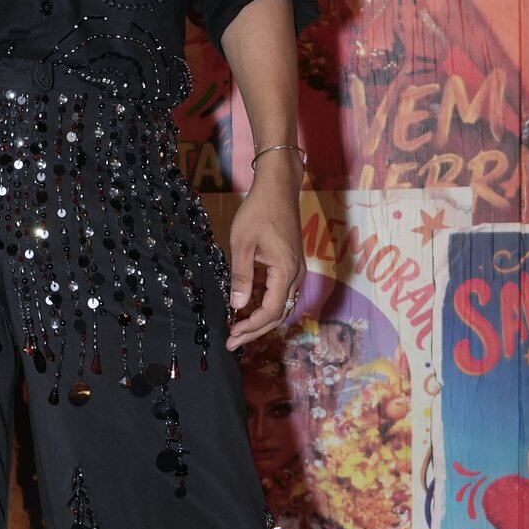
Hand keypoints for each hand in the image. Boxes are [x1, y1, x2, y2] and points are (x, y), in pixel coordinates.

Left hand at [225, 157, 305, 351]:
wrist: (278, 187)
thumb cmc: (258, 211)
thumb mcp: (242, 243)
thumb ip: (241, 275)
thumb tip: (237, 305)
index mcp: (285, 271)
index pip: (271, 311)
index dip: (251, 327)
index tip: (232, 335)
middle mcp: (296, 274)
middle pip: (279, 314)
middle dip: (255, 330)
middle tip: (233, 341)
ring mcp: (297, 269)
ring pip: (282, 306)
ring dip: (261, 320)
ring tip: (238, 329)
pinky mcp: (292, 264)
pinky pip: (282, 293)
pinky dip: (267, 305)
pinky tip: (249, 307)